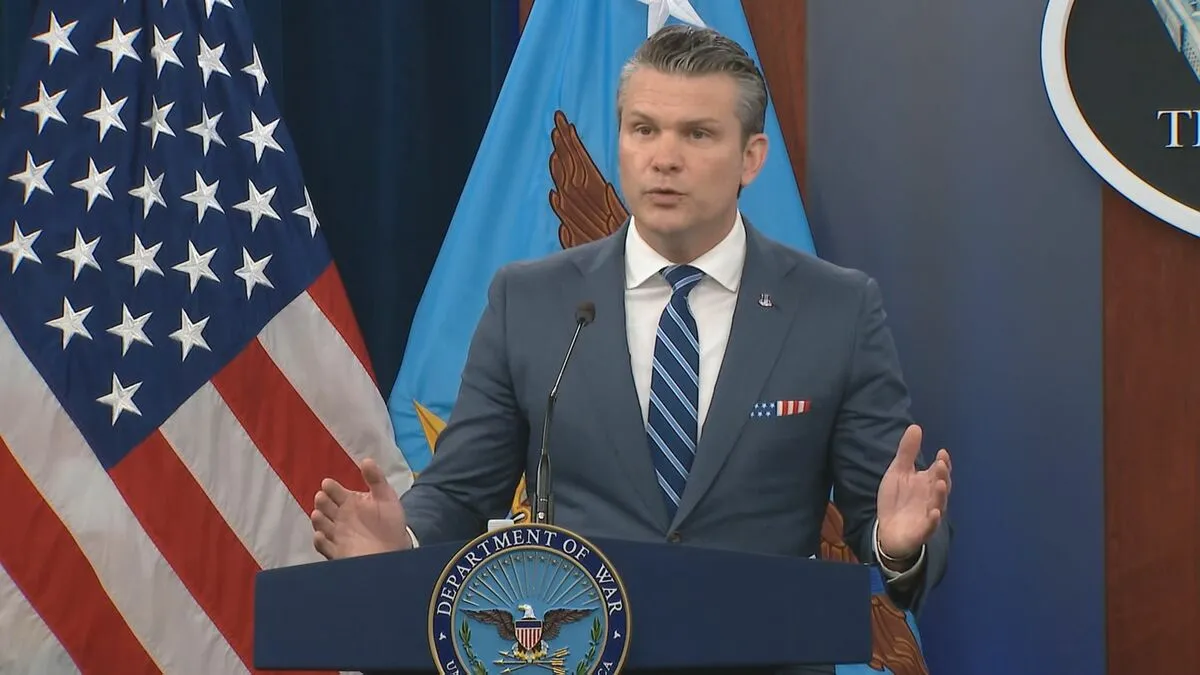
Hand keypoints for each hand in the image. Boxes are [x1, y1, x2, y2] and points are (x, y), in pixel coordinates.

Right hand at [311, 458, 412, 558]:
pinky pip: (324, 546)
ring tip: (318, 514)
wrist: (395, 550)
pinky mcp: (337, 551)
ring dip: (319, 519)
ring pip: (321, 524)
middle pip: (324, 506)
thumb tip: (366, 460)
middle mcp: (340, 516)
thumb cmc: (390, 522)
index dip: (330, 487)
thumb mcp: (386, 497)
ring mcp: (337, 534)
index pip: (333, 491)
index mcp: (350, 502)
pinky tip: (321, 535)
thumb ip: (376, 479)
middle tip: (322, 497)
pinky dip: (321, 541)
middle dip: (322, 501)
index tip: (328, 484)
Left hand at [876, 425, 950, 558]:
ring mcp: (928, 514)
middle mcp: (932, 497)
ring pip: (939, 504)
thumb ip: (907, 452)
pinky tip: (934, 513)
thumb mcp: (899, 472)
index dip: (942, 463)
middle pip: (941, 486)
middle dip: (942, 476)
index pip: (939, 471)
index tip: (942, 453)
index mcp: (927, 483)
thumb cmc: (897, 499)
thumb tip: (915, 426)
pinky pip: (930, 526)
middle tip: (941, 465)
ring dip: (941, 495)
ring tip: (941, 484)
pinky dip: (933, 520)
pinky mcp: (922, 530)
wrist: (888, 529)